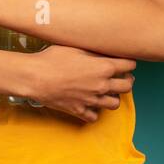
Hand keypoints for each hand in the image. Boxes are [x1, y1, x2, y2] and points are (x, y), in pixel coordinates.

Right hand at [23, 45, 137, 122]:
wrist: (34, 77)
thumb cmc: (53, 58)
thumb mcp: (77, 48)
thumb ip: (96, 52)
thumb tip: (106, 51)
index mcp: (104, 67)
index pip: (129, 65)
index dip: (129, 62)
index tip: (125, 61)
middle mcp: (102, 85)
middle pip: (127, 86)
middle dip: (127, 80)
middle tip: (121, 76)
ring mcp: (91, 100)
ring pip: (115, 104)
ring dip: (113, 97)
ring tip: (107, 91)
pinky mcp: (79, 111)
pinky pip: (95, 116)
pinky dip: (95, 111)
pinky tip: (91, 103)